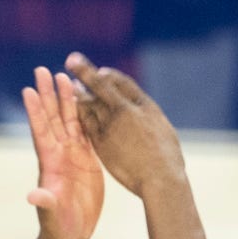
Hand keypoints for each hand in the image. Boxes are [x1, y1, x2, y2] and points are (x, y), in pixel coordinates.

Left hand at [22, 64, 103, 238]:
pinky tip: (87, 99)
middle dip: (48, 94)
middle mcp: (58, 155)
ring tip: (65, 76)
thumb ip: (45, 204)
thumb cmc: (58, 228)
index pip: (41, 132)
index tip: (29, 90)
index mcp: (50, 164)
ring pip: (69, 121)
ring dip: (66, 99)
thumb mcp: (51, 217)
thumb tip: (33, 196)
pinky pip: (85, 133)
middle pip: (52, 118)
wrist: (71, 236)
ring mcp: (72, 156)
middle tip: (43, 70)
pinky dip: (85, 115)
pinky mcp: (86, 161)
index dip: (35, 111)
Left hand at [63, 52, 187, 197]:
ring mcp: (112, 124)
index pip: (123, 83)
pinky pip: (86, 122)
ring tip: (69, 84)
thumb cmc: (168, 160)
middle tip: (71, 59)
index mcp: (145, 105)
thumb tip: (143, 114)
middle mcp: (127, 110)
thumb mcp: (163, 130)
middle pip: (102, 85)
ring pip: (90, 102)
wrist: (161, 179)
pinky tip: (71, 108)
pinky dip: (78, 112)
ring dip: (78, 91)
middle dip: (85, 71)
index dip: (110, 76)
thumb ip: (148, 118)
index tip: (100, 71)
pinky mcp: (102, 141)